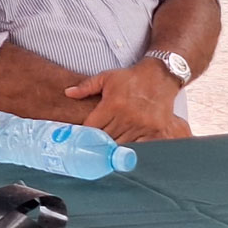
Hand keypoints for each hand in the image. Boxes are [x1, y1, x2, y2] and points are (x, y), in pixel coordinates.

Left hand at [64, 60, 191, 143]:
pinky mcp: (156, 131)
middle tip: (93, 147)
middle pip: (106, 139)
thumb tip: (68, 93)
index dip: (86, 134)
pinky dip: (133, 150)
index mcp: (113, 105)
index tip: (82, 138)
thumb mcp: (106, 77)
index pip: (93, 128)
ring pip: (122, 145)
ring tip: (107, 150)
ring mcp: (143, 126)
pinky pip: (141, 147)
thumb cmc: (131, 78)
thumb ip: (86, 87)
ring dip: (114, 148)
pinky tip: (126, 150)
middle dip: (98, 143)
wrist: (160, 76)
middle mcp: (128, 117)